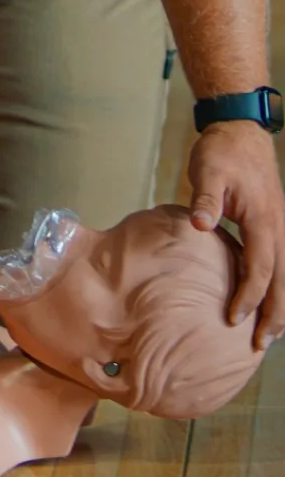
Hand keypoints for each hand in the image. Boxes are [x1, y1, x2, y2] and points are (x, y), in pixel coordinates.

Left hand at [188, 119, 284, 347]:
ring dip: (280, 305)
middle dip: (274, 315)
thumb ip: (206, 199)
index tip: (234, 320)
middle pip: (282, 281)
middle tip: (260, 345)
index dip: (249, 296)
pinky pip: (280, 263)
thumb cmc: (222, 151)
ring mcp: (279, 226)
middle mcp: (278, 227)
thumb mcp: (208, 170)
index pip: (260, 268)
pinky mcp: (273, 224)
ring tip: (270, 335)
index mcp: (263, 220)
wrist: (239, 130)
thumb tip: (200, 225)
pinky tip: (269, 300)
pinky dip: (278, 287)